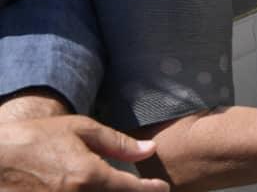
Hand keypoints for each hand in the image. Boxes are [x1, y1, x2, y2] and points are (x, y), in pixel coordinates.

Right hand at [0, 116, 168, 190]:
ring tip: (115, 186)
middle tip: (139, 188)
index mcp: (88, 176)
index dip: (151, 190)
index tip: (162, 188)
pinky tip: (91, 190)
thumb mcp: (79, 130)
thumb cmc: (35, 138)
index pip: (132, 190)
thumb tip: (149, 150)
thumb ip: (117, 143)